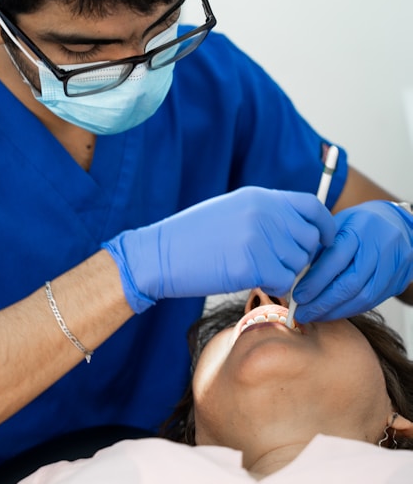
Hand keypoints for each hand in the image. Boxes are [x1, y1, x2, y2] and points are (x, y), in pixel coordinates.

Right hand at [103, 187, 335, 313]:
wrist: (159, 254)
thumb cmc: (192, 237)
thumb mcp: (232, 211)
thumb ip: (266, 215)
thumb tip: (298, 231)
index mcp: (260, 197)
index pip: (312, 206)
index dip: (325, 226)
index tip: (324, 242)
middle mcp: (264, 213)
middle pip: (309, 240)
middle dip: (301, 257)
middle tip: (278, 266)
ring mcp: (258, 237)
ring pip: (298, 264)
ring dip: (284, 273)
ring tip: (256, 271)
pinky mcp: (250, 264)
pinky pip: (283, 281)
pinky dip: (273, 287)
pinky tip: (251, 281)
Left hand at [294, 201, 412, 321]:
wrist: (397, 224)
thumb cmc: (360, 224)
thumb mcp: (337, 226)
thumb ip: (320, 249)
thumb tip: (297, 279)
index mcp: (360, 228)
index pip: (336, 259)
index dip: (315, 281)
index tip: (297, 296)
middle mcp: (380, 246)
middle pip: (350, 283)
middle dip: (323, 302)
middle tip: (302, 312)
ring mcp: (393, 265)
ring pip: (364, 297)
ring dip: (335, 311)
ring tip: (315, 315)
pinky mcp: (398, 281)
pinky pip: (373, 302)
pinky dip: (350, 309)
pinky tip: (333, 312)